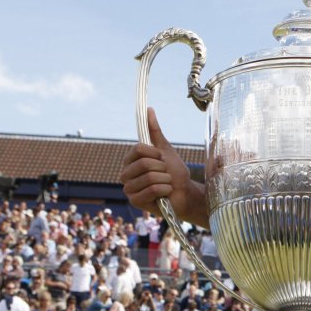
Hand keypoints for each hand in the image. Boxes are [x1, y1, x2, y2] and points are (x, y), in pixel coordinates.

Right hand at [120, 108, 207, 226]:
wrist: (184, 194)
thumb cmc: (174, 173)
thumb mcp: (165, 149)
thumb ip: (155, 131)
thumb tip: (149, 109)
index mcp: (131, 160)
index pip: (139, 149)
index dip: (155, 153)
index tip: (162, 158)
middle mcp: (126, 174)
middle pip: (144, 163)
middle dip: (162, 168)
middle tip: (165, 174)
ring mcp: (129, 189)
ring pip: (149, 177)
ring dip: (166, 180)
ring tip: (166, 184)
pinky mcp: (135, 202)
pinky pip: (152, 190)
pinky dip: (165, 190)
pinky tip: (165, 194)